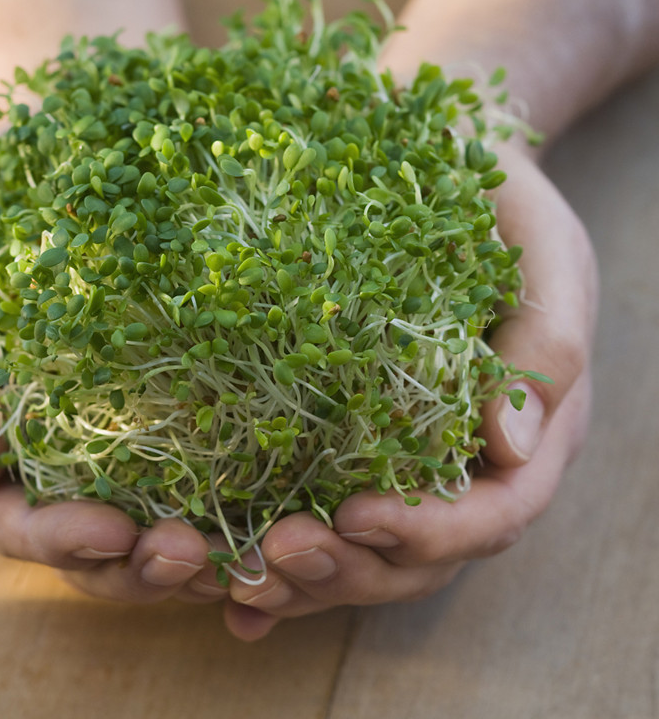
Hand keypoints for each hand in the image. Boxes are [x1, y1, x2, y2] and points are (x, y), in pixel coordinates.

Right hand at [0, 147, 217, 605]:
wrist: (75, 162)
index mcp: (0, 442)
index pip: (14, 520)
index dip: (56, 540)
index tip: (112, 531)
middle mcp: (68, 455)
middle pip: (95, 548)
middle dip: (139, 569)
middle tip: (193, 556)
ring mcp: (132, 439)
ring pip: (158, 529)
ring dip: (199, 559)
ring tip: (247, 553)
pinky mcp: (190, 410)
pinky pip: (217, 473)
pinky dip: (244, 508)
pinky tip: (286, 508)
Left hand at [221, 144, 597, 639]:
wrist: (452, 177)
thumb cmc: (503, 207)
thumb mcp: (546, 256)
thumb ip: (544, 348)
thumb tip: (508, 445)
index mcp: (526, 433)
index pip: (491, 512)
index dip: (428, 530)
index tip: (356, 514)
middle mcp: (467, 466)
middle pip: (419, 556)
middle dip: (349, 567)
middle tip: (274, 554)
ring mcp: (410, 467)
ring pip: (368, 555)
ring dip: (307, 580)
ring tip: (239, 578)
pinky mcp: (356, 452)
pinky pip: (325, 524)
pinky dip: (284, 573)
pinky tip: (232, 602)